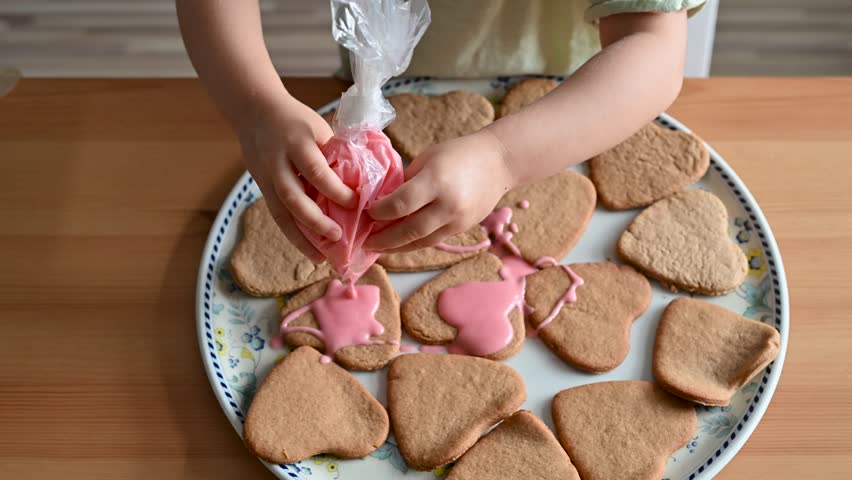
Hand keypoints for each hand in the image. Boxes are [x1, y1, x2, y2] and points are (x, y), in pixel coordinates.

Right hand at [238, 93, 354, 261]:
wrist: (255, 110)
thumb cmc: (297, 120)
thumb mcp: (319, 128)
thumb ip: (336, 152)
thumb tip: (365, 181)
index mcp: (297, 141)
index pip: (316, 170)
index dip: (335, 189)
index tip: (356, 202)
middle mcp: (278, 162)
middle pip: (293, 197)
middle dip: (316, 220)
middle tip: (339, 236)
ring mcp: (266, 177)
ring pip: (281, 213)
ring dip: (302, 237)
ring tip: (322, 257)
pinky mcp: (262, 189)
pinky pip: (277, 216)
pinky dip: (294, 235)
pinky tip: (309, 250)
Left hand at [365, 130, 514, 252]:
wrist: (499, 162)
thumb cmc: (458, 154)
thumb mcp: (428, 158)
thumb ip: (407, 181)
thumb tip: (383, 200)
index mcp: (436, 180)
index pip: (400, 204)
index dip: (380, 212)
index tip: (367, 213)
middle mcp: (447, 204)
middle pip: (409, 230)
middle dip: (384, 239)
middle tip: (365, 242)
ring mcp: (457, 220)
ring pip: (421, 241)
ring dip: (397, 247)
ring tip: (379, 248)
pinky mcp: (463, 228)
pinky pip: (434, 240)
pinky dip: (415, 243)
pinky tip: (401, 243)